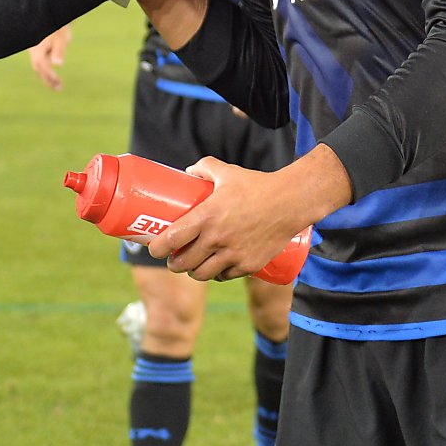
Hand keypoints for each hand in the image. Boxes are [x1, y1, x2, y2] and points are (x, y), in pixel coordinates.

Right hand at [28, 25, 71, 90]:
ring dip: (47, 76)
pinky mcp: (37, 48)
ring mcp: (34, 49)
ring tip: (58, 85)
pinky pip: (40, 62)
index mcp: (38, 49)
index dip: (49, 76)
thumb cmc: (58, 26)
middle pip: (38, 69)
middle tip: (59, 88)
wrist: (51, 14)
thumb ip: (58, 51)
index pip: (42, 66)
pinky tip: (53, 74)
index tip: (58, 82)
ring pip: (38, 66)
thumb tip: (58, 64)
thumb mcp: (61, 38)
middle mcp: (34, 51)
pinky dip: (46, 69)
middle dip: (48, 79)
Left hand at [147, 150, 344, 280]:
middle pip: (183, 263)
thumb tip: (189, 172)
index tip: (154, 249)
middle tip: (172, 258)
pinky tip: (214, 269)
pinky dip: (216, 274)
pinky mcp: (248, 265)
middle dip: (173, 264)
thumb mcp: (228, 172)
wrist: (291, 202)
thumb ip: (206, 168)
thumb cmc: (257, 185)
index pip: (171, 239)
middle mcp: (217, 239)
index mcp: (206, 216)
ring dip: (193, 272)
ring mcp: (233, 254)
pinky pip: (224, 276)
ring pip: (202, 274)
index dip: (157, 248)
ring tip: (192, 266)